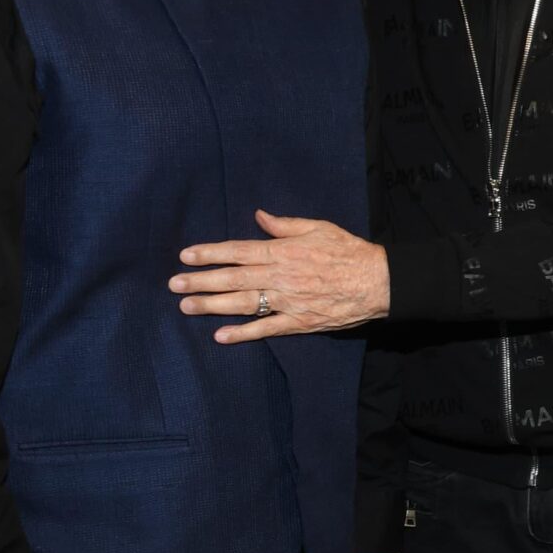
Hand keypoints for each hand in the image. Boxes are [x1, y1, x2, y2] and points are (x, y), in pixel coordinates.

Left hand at [171, 211, 389, 342]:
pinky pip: (266, 329)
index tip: (186, 256)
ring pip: (243, 304)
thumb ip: (285, 225)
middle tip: (173, 284)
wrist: (378, 281)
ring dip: (212, 306)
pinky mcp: (300, 322)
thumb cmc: (349, 251)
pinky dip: (243, 333)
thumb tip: (259, 216)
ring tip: (186, 306)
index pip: (238, 251)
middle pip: (233, 279)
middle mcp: (281, 276)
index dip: (210, 253)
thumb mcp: (318, 227)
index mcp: (284, 251)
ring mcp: (289, 301)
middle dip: (201, 281)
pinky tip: (220, 336)